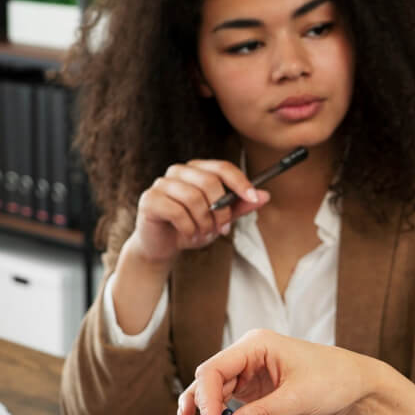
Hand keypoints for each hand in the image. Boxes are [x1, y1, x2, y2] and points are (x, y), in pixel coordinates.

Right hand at [126, 160, 266, 264]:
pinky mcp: (149, 199)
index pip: (222, 167)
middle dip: (221, 210)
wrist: (162, 247)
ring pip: (193, 198)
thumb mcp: (220, 219)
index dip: (240, 181)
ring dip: (204, 222)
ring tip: (203, 234)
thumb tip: (265, 195)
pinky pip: (176, 211)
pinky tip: (188, 235)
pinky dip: (188, 228)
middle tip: (221, 229)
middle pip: (209, 181)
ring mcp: (162, 184)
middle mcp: (178, 172)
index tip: (253, 197)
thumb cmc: (191, 228)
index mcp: (197, 170)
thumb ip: (240, 207)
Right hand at [177, 330, 376, 414]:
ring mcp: (250, 374)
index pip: (213, 371)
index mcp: (254, 345)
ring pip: (218, 402)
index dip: (205, 402)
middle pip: (210, 387)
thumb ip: (261, 414)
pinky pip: (235, 411)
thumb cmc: (335, 377)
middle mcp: (247, 357)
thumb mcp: (297, 397)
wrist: (357, 386)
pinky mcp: (256, 391)